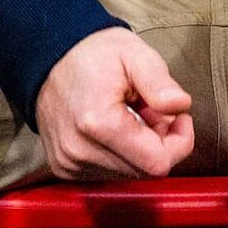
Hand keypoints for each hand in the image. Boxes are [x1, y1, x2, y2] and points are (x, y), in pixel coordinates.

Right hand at [32, 28, 194, 180]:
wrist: (47, 55)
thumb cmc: (92, 54)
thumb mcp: (133, 53)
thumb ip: (159, 82)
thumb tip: (180, 106)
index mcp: (98, 123)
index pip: (157, 162)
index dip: (179, 143)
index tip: (179, 118)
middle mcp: (79, 150)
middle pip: (144, 171)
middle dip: (158, 143)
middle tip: (151, 110)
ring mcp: (68, 162)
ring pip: (128, 174)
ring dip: (139, 150)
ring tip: (130, 116)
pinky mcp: (64, 168)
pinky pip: (108, 173)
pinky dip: (119, 154)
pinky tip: (113, 129)